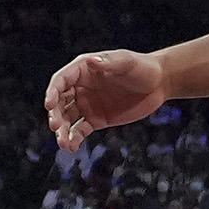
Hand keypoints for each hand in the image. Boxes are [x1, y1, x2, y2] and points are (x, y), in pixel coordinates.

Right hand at [44, 48, 167, 146]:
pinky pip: (80, 130)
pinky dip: (74, 139)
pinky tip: (71, 147)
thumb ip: (109, 63)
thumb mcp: (126, 62)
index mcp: (83, 70)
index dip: (52, 92)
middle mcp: (81, 87)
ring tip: (64, 144)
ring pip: (67, 119)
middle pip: (60, 102)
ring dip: (62, 131)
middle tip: (56, 127)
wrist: (159, 84)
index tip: (49, 105)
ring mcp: (87, 104)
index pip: (61, 81)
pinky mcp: (97, 119)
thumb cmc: (142, 67)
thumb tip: (92, 61)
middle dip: (55, 115)